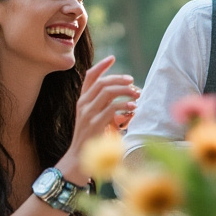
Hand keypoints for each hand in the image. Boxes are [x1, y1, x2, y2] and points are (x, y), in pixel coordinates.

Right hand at [61, 56, 138, 183]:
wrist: (78, 158)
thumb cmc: (91, 138)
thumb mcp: (95, 117)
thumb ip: (105, 104)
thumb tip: (126, 92)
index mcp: (82, 100)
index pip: (89, 76)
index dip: (101, 66)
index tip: (113, 58)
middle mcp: (83, 104)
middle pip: (102, 82)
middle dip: (119, 78)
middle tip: (132, 81)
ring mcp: (88, 114)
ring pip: (107, 92)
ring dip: (125, 91)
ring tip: (136, 95)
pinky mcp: (94, 124)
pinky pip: (111, 108)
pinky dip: (124, 106)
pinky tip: (133, 108)